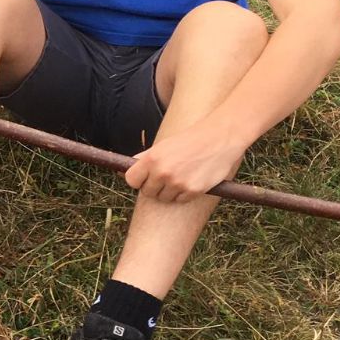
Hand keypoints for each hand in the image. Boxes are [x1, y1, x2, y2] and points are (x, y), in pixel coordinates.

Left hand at [125, 120, 245, 202]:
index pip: (131, 180)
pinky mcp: (193, 191)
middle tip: (166, 176)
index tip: (145, 178)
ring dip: (169, 191)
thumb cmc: (188, 141)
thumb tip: (121, 172)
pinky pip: (180, 200)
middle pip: (147, 192)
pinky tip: (191, 180)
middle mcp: (162, 172)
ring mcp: (177, 183)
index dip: (138, 180)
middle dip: (154, 187)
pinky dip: (184, 194)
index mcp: (152, 159)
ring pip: (163, 198)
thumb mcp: (162, 146)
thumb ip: (142, 159)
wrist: (218, 138)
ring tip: (180, 176)